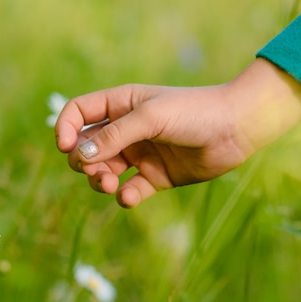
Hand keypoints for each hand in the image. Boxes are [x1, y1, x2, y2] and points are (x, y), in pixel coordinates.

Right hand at [55, 58, 300, 207]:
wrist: (237, 128)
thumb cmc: (194, 111)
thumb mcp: (150, 117)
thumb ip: (114, 136)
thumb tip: (79, 155)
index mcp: (120, 105)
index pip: (78, 114)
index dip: (65, 129)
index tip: (64, 146)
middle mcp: (126, 130)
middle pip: (86, 148)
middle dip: (83, 162)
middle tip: (97, 171)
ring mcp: (140, 154)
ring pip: (104, 172)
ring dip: (100, 181)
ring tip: (111, 184)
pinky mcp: (155, 177)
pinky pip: (130, 191)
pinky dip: (125, 196)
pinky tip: (130, 195)